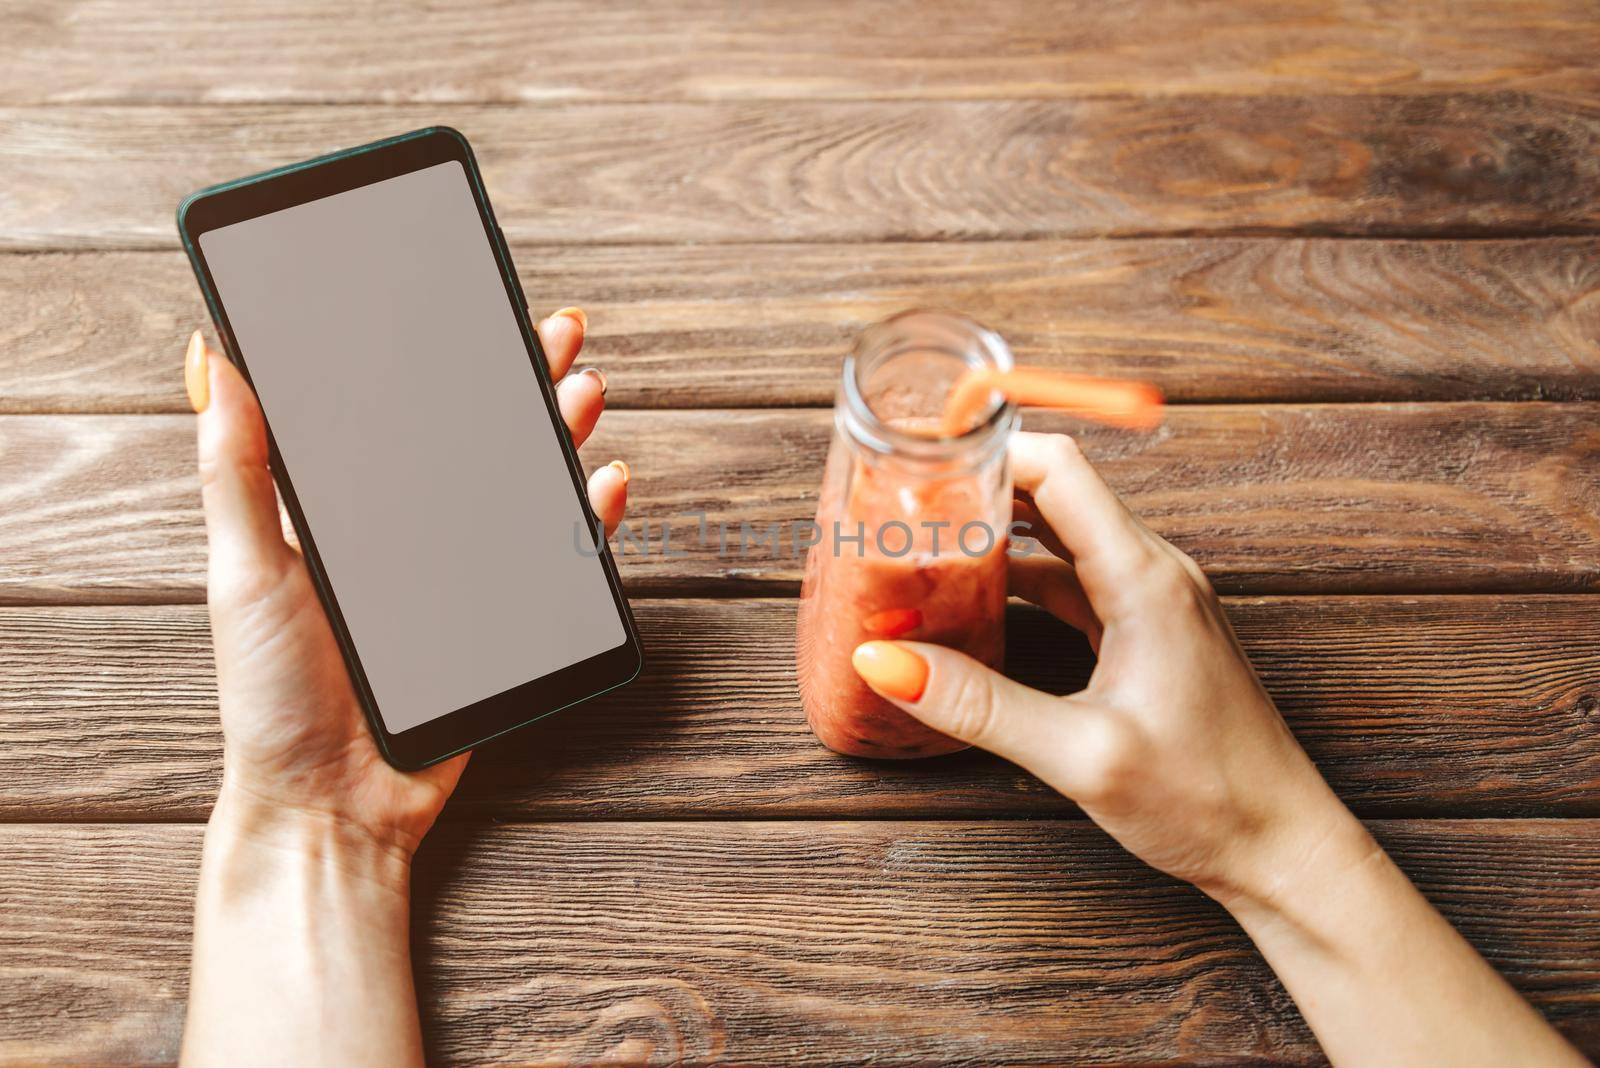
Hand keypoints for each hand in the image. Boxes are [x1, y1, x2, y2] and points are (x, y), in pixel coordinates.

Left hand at [186, 307, 627, 856]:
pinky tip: (601, 484)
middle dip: (518, 377)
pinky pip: (559, 560)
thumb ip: (237, 470)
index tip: (462, 299)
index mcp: (349, 511)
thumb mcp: (243, 572)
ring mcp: (465, 575)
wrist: (331, 804)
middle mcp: (412, 532)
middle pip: (476, 436)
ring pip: (526, 485)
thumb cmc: (271, 697)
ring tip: (582, 389)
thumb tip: (214, 356)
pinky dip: (588, 520)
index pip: (398, 412)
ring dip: (560, 432)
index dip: (436, 355)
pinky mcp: (507, 621)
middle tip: (553, 332)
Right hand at [850, 431, 1351, 904]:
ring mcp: (1155, 602)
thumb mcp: (1079, 754)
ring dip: (998, 538)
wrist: (1283, 848)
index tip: (920, 467)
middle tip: (902, 513)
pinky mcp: (1149, 634)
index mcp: (1145, 579)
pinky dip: (1024, 581)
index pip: (1058, 469)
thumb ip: (978, 704)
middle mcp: (1154, 573)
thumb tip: (883, 660)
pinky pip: (1077, 582)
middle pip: (1055, 493)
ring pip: (1063, 539)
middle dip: (978, 493)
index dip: (987, 455)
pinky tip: (978, 605)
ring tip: (924, 554)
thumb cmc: (1209, 800)